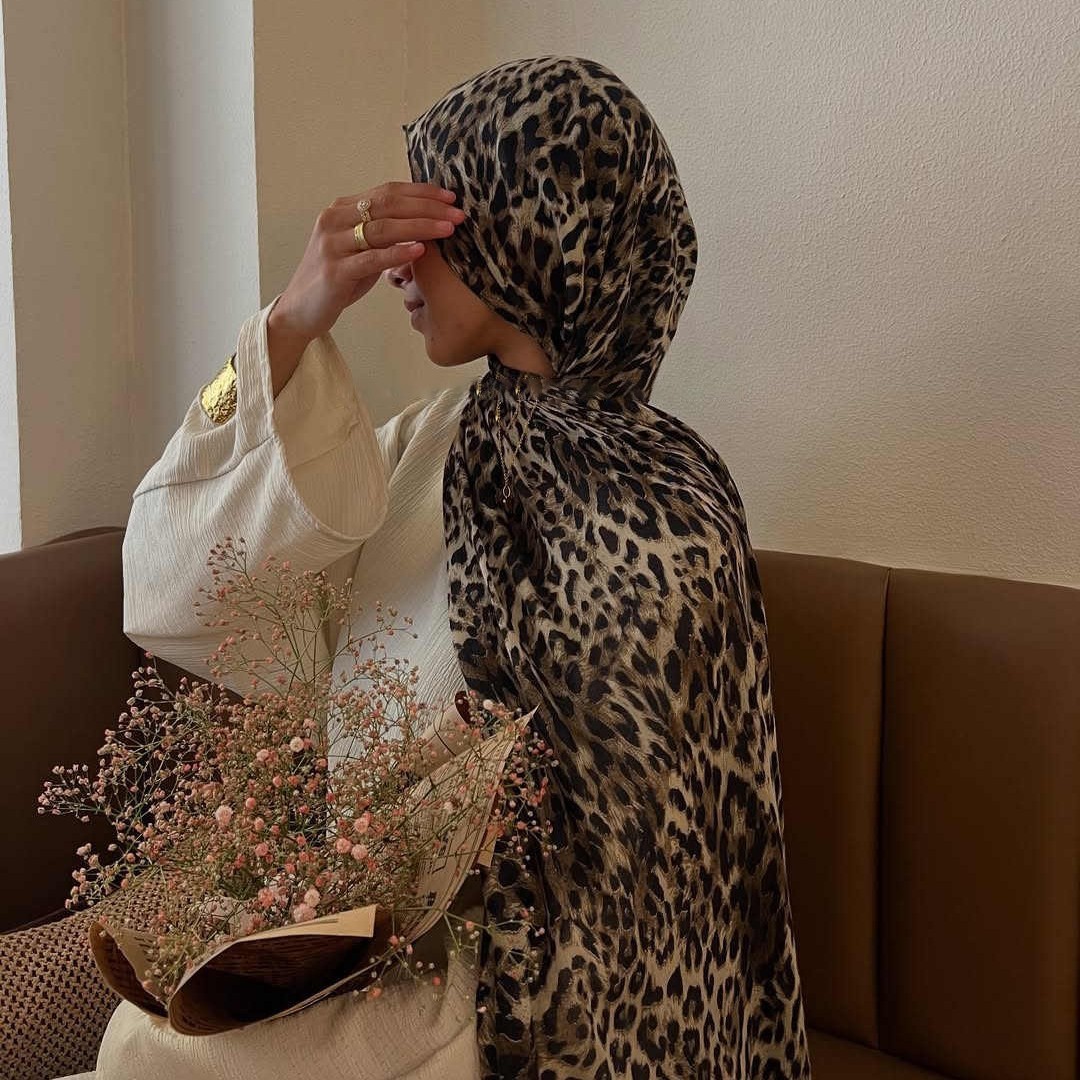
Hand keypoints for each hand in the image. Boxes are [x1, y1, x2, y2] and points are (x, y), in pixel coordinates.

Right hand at [268, 181, 463, 344]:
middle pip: (388, 205)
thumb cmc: (338, 280)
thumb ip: (385, 234)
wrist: (301, 310)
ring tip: (447, 230)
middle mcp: (334, 220)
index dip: (420, 192)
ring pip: (382, 229)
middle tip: (457, 215)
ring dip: (419, 227)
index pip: (387, 191)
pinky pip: (371, 258)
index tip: (450, 198)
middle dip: (427, 208)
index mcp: (342, 209)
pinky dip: (397, 253)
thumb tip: (424, 223)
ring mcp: (332, 245)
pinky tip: (420, 250)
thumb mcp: (362, 250)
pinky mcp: (334, 271)